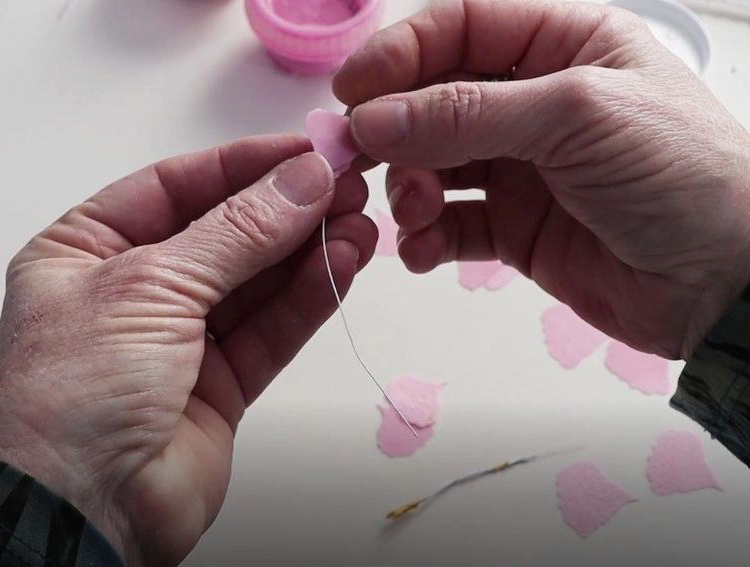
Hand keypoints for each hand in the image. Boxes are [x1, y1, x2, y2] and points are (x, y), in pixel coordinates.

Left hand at [0, 137, 375, 564]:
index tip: (306, 151)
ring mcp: (181, 340)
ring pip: (258, 282)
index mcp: (88, 250)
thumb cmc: (74, 395)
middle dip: (287, 208)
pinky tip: (344, 262)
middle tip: (346, 183)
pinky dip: (309, 296)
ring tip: (359, 220)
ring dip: (309, 249)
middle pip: (227, 232)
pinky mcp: (221, 383)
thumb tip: (302, 182)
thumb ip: (237, 233)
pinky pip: (272, 328)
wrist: (83, 515)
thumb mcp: (151, 287)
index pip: (178, 187)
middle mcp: (135, 291)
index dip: (245, 166)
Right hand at [334, 0, 749, 358]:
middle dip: (394, 129)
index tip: (352, 90)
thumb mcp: (575, 116)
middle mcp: (534, 101)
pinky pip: (451, 224)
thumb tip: (372, 118)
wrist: (724, 283)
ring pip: (433, 165)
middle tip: (357, 159)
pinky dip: (427, 238)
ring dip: (408, 188)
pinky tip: (424, 252)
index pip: (461, 26)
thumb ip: (467, 114)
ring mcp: (521, 168)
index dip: (401, 52)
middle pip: (435, 98)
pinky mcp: (514, 228)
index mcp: (562, 44)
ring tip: (414, 213)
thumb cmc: (677, 173)